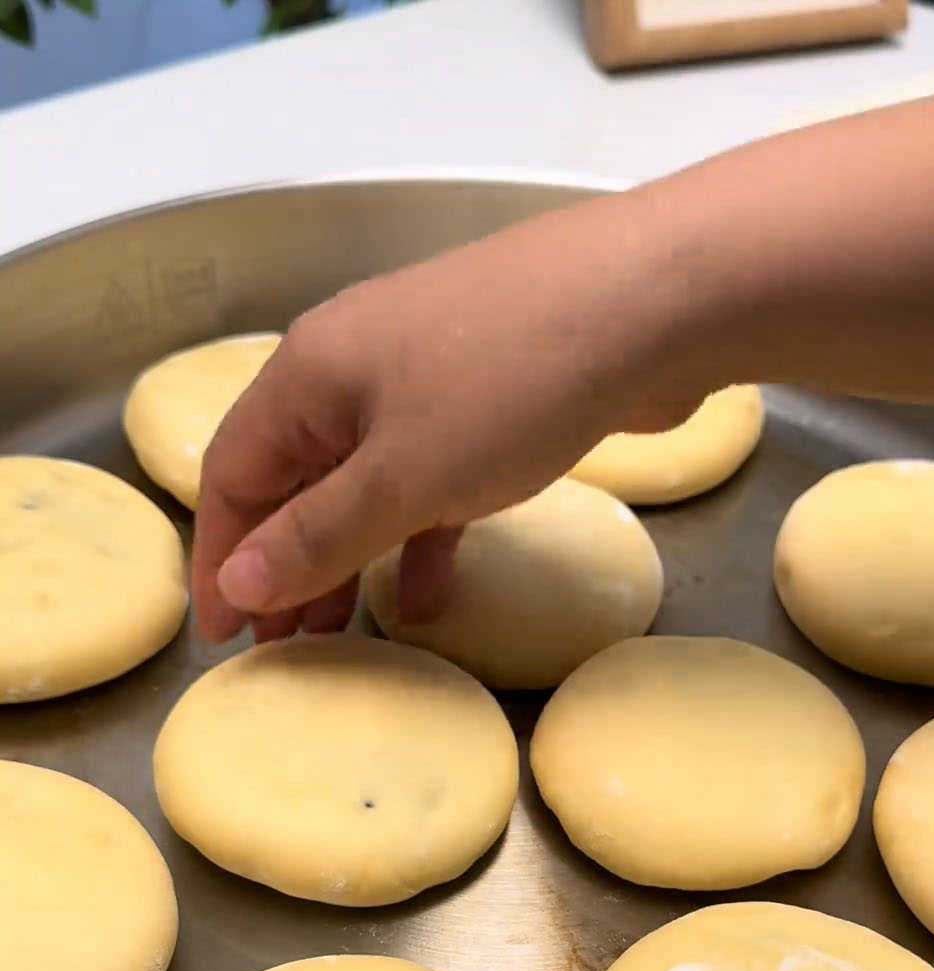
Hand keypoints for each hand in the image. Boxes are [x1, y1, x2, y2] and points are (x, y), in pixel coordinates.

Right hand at [192, 192, 704, 642]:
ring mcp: (429, 379)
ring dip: (349, 560)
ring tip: (340, 636)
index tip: (223, 637)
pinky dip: (421, 536)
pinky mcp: (493, 399)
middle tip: (284, 650)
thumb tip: (237, 582)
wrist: (655, 302)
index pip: (233, 473)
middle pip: (295, 480)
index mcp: (309, 373)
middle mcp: (355, 368)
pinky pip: (433, 480)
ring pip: (365, 485)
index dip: (222, 558)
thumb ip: (318, 536)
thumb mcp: (402, 477)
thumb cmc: (510, 385)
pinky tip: (427, 598)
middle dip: (284, 566)